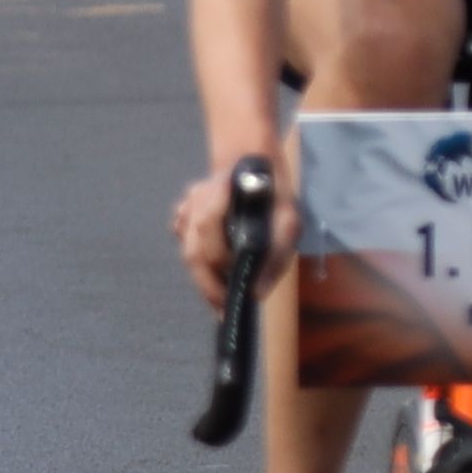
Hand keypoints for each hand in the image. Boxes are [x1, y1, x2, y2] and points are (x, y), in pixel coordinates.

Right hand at [171, 160, 295, 306]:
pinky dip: (197, 256)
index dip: (218, 268)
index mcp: (217, 195)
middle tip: (222, 310)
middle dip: (207, 285)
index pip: (208, 237)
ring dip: (202, 276)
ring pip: (186, 249)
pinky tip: (215, 266)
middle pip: (192, 252)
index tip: (230, 297)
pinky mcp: (182, 213)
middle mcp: (194, 201)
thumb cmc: (274, 194)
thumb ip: (276, 256)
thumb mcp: (289, 222)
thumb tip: (256, 294)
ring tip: (219, 299)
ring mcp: (185, 207)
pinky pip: (183, 240)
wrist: (255, 162)